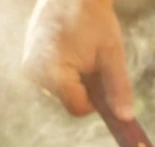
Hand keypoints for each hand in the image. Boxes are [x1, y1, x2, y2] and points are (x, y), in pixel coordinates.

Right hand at [22, 0, 133, 119]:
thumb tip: (125, 119)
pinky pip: (52, 77)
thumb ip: (118, 88)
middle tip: (94, 60)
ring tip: (81, 50)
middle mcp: (34, 74)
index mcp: (53, 74)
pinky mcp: (28, 58)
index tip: (105, 80)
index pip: (78, 108)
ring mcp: (29, 65)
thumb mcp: (111, 55)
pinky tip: (71, 48)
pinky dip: (65, 70)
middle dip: (85, 87)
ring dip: (75, 78)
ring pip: (61, 89)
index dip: (96, 100)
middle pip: (68, 99)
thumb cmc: (93, 19)